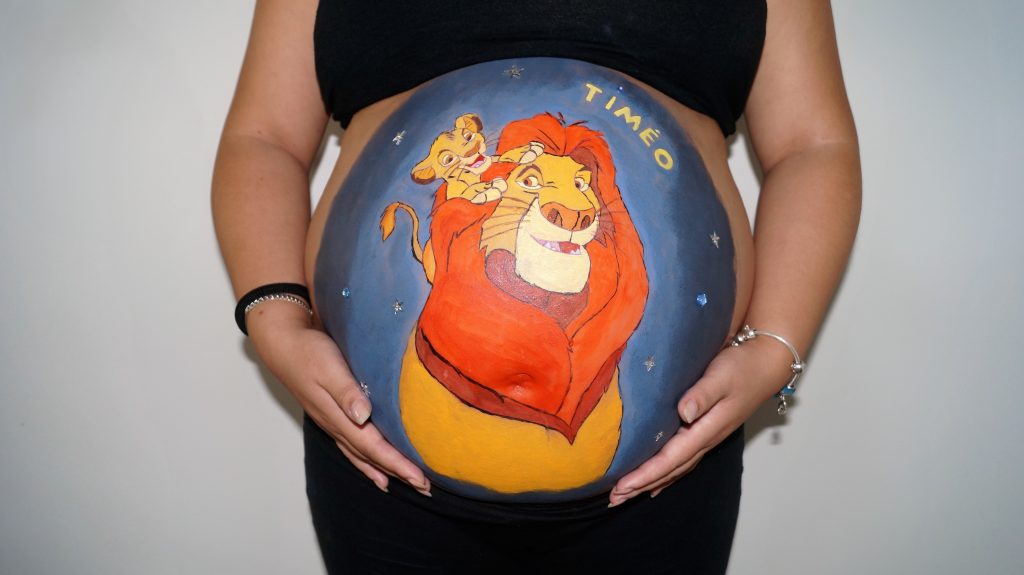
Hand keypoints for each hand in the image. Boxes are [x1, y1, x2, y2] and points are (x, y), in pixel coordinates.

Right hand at [247, 300, 429, 495]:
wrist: (282, 344)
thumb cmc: (308, 352)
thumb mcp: (329, 367)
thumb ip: (346, 392)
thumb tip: (363, 416)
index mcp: (339, 416)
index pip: (374, 447)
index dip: (398, 464)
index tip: (420, 479)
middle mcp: (336, 425)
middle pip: (371, 457)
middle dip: (399, 473)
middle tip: (425, 488)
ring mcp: (333, 423)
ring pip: (363, 455)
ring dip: (385, 471)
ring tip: (406, 484)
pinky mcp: (333, 416)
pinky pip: (354, 447)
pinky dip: (367, 462)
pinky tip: (375, 469)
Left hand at [608, 337, 792, 505]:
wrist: (767, 365)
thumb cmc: (742, 367)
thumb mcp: (721, 376)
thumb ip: (702, 394)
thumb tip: (685, 413)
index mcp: (707, 428)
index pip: (671, 458)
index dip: (646, 474)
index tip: (623, 486)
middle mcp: (706, 439)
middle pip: (670, 470)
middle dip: (642, 485)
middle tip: (614, 500)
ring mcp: (707, 437)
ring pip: (675, 468)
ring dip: (651, 482)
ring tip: (627, 495)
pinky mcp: (706, 431)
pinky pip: (682, 460)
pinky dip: (666, 474)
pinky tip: (656, 483)